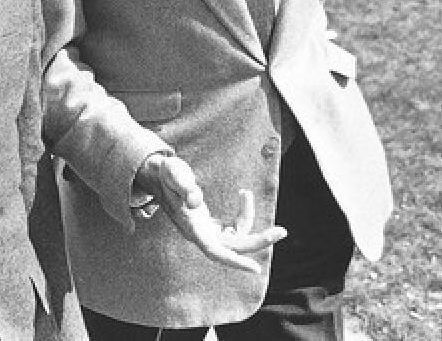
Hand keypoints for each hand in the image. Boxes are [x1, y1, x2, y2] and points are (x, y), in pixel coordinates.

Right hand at [134, 153, 286, 272]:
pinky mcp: (212, 226)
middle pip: (233, 247)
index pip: (215, 251)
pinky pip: (235, 227)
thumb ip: (184, 185)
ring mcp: (207, 231)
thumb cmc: (167, 173)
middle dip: (258, 240)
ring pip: (236, 237)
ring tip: (245, 194)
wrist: (159, 175)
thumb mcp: (174, 173)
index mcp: (191, 228)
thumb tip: (197, 200)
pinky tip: (243, 195)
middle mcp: (201, 234)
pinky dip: (243, 213)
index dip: (235, 261)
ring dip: (248, 219)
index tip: (255, 268)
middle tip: (282, 231)